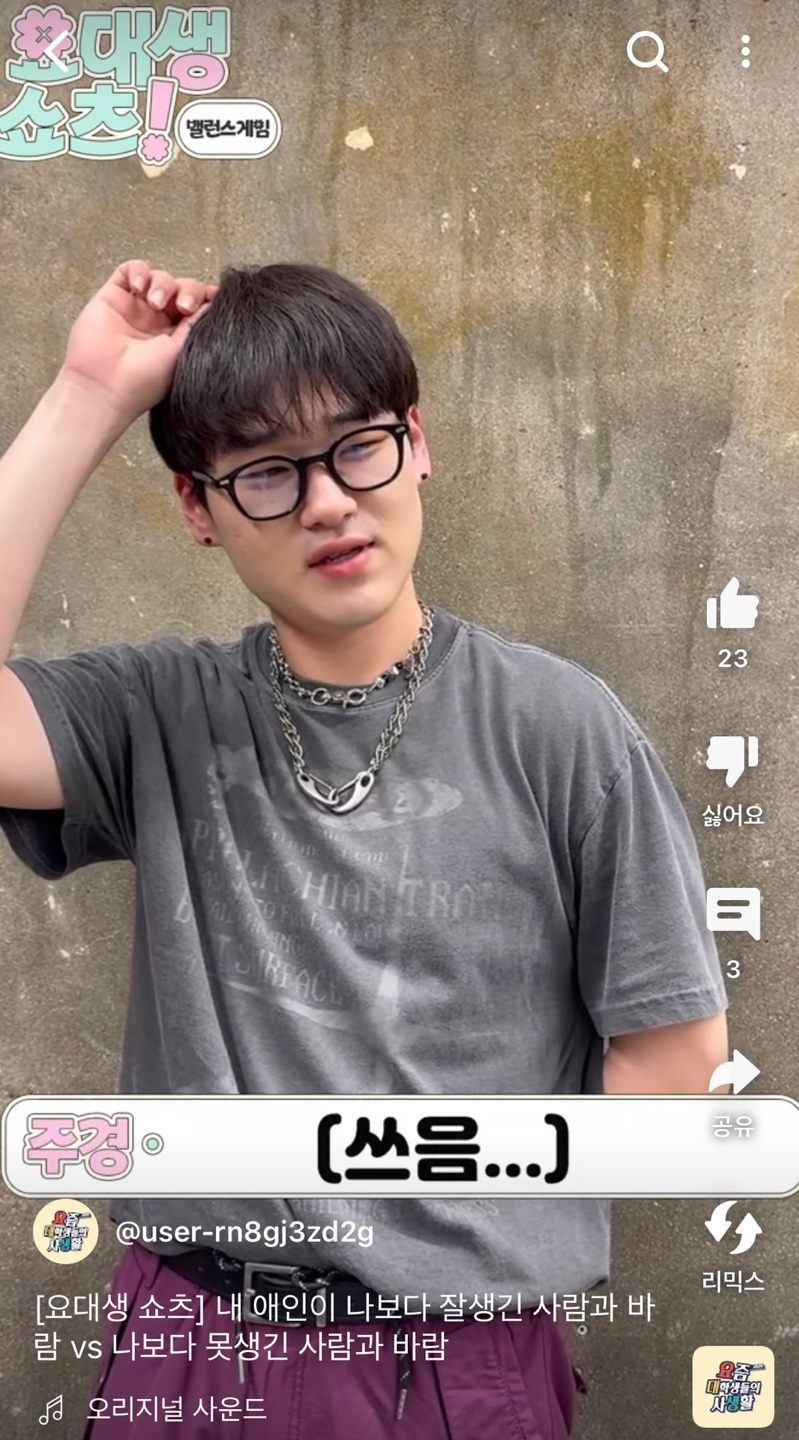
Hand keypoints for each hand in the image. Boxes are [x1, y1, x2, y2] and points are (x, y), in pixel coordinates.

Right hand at [60, 260, 218, 420]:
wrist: (104, 386)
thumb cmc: (142, 382)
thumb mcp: (182, 352)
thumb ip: (196, 324)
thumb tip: (212, 302)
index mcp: (177, 336)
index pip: (197, 306)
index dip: (205, 297)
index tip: (213, 298)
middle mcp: (157, 321)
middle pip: (181, 288)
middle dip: (187, 290)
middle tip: (184, 306)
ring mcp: (135, 308)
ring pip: (158, 277)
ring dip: (162, 283)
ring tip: (155, 302)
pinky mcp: (113, 297)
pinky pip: (129, 270)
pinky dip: (139, 271)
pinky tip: (140, 287)